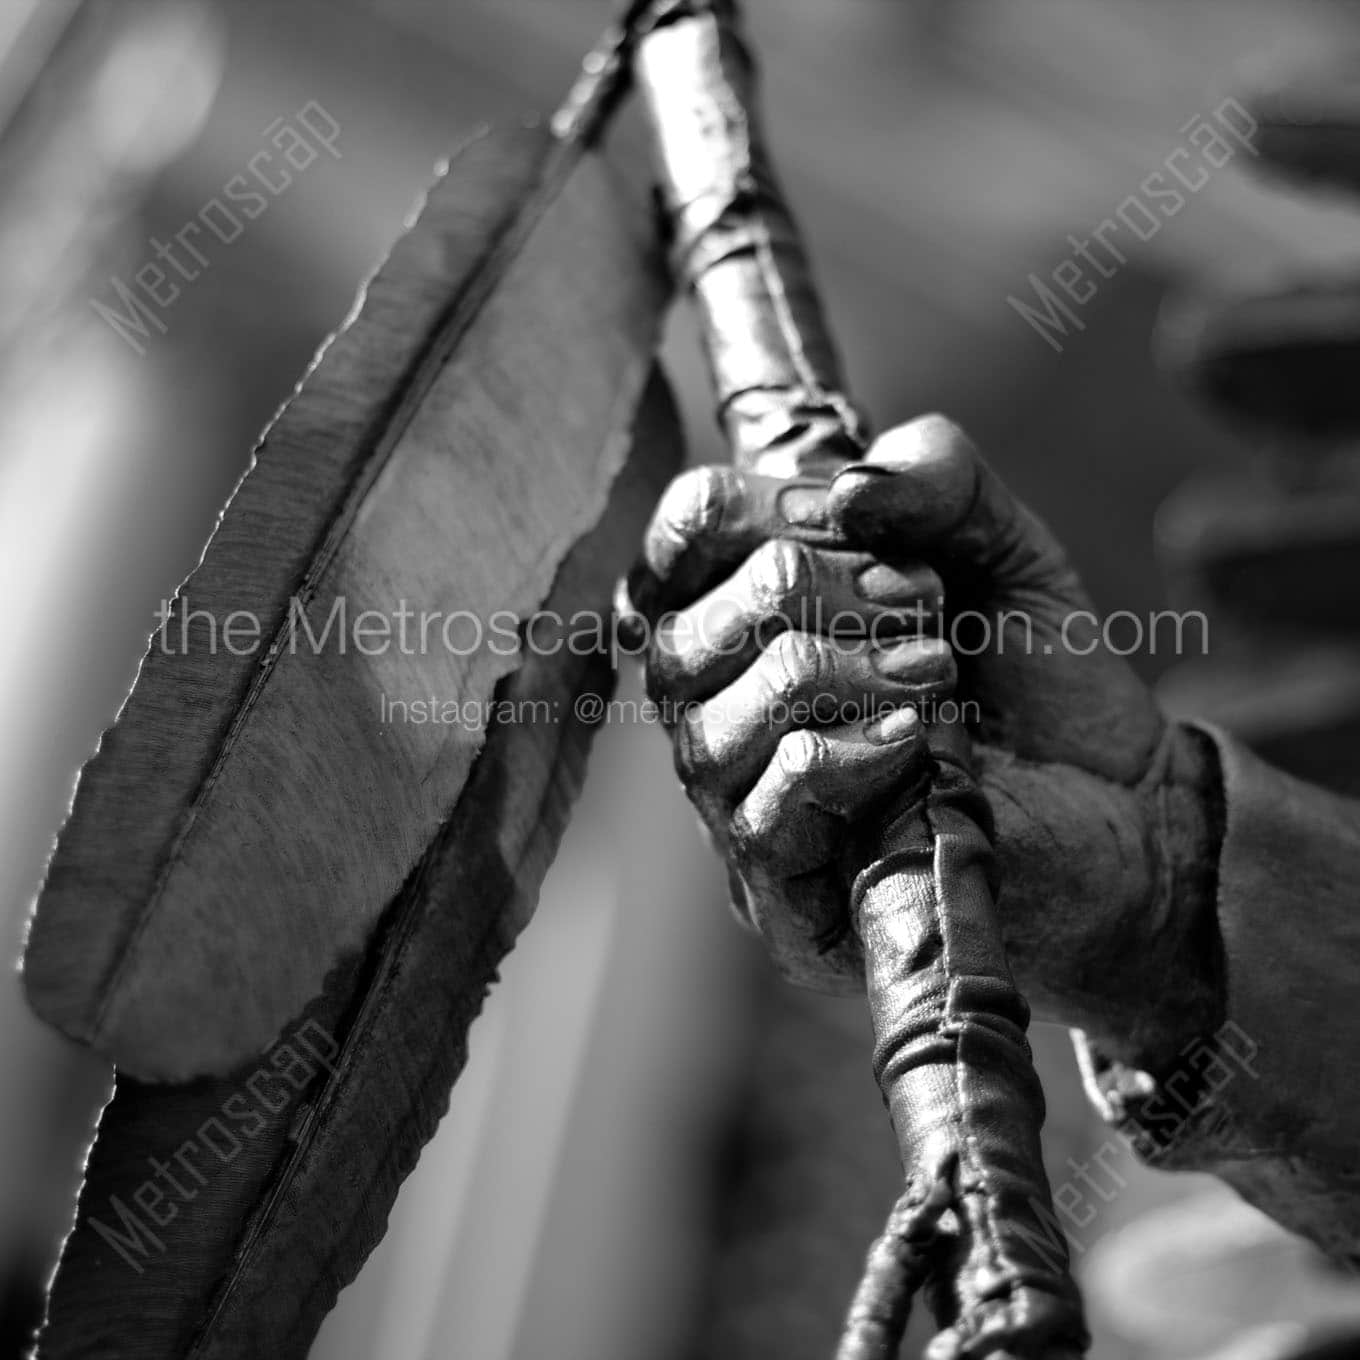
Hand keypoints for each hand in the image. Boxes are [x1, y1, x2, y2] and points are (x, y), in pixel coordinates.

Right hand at [631, 416, 1224, 1067]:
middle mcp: (724, 706)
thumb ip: (936, 474)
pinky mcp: (783, 893)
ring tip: (933, 675)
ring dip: (827, 678)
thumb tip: (842, 490)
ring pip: (704, 729)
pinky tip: (914, 741)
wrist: (1122, 808)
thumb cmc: (1039, 681)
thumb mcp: (1004, 545)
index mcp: (753, 612)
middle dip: (801, 594)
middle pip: (678, 636)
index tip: (848, 525)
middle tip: (919, 607)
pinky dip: (837, 758)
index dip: (750, 511)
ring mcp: (743, 804)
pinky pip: (758, 814)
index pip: (680, 538)